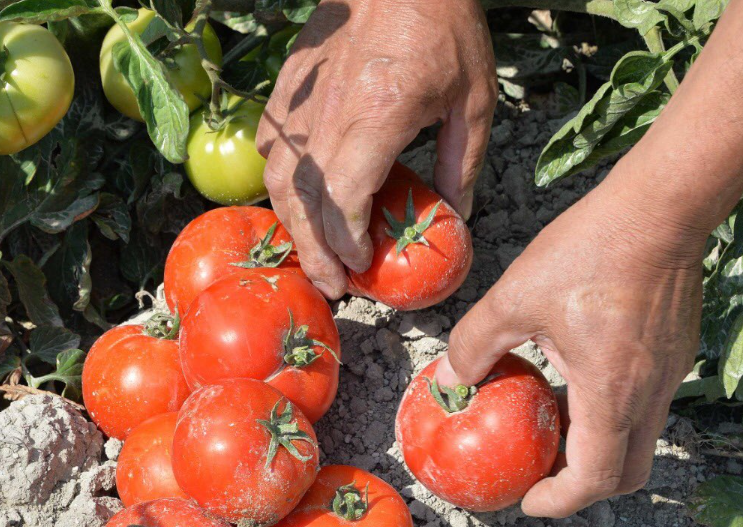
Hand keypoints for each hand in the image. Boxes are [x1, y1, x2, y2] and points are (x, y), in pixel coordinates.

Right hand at [256, 0, 496, 297]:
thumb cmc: (443, 27)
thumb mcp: (472, 99)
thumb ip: (461, 164)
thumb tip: (455, 217)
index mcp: (378, 118)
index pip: (344, 199)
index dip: (346, 242)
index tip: (360, 265)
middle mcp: (330, 116)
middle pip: (304, 203)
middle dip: (315, 252)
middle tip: (333, 284)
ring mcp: (302, 103)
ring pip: (277, 180)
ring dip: (292, 225)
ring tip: (313, 252)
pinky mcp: (288, 90)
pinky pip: (270, 148)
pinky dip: (279, 182)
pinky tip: (296, 199)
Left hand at [434, 180, 706, 517]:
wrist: (660, 206)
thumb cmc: (590, 250)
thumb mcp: (513, 298)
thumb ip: (475, 345)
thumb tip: (450, 379)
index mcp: (612, 393)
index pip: (596, 478)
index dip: (559, 501)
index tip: (526, 499)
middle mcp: (649, 394)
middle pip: (625, 472)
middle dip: (580, 485)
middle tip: (538, 473)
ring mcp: (667, 374)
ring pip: (636, 438)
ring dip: (592, 446)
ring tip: (546, 427)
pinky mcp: (672, 353)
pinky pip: (642, 405)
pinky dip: (607, 414)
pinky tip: (570, 382)